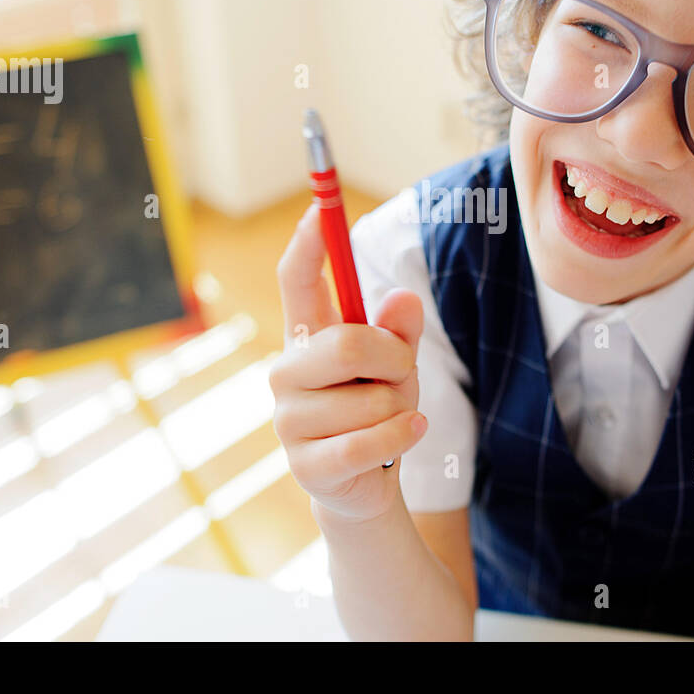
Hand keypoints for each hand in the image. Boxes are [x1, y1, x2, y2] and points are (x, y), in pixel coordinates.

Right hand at [270, 203, 426, 522]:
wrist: (365, 485)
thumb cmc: (377, 410)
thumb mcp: (397, 363)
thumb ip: (399, 330)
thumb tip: (403, 300)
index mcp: (306, 336)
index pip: (297, 280)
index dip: (308, 244)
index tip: (319, 207)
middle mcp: (286, 371)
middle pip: (347, 343)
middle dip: (395, 358)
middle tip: (401, 376)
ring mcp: (289, 420)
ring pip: (370, 398)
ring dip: (401, 408)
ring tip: (390, 420)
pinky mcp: (306, 465)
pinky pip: (369, 441)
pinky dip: (401, 438)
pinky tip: (407, 437)